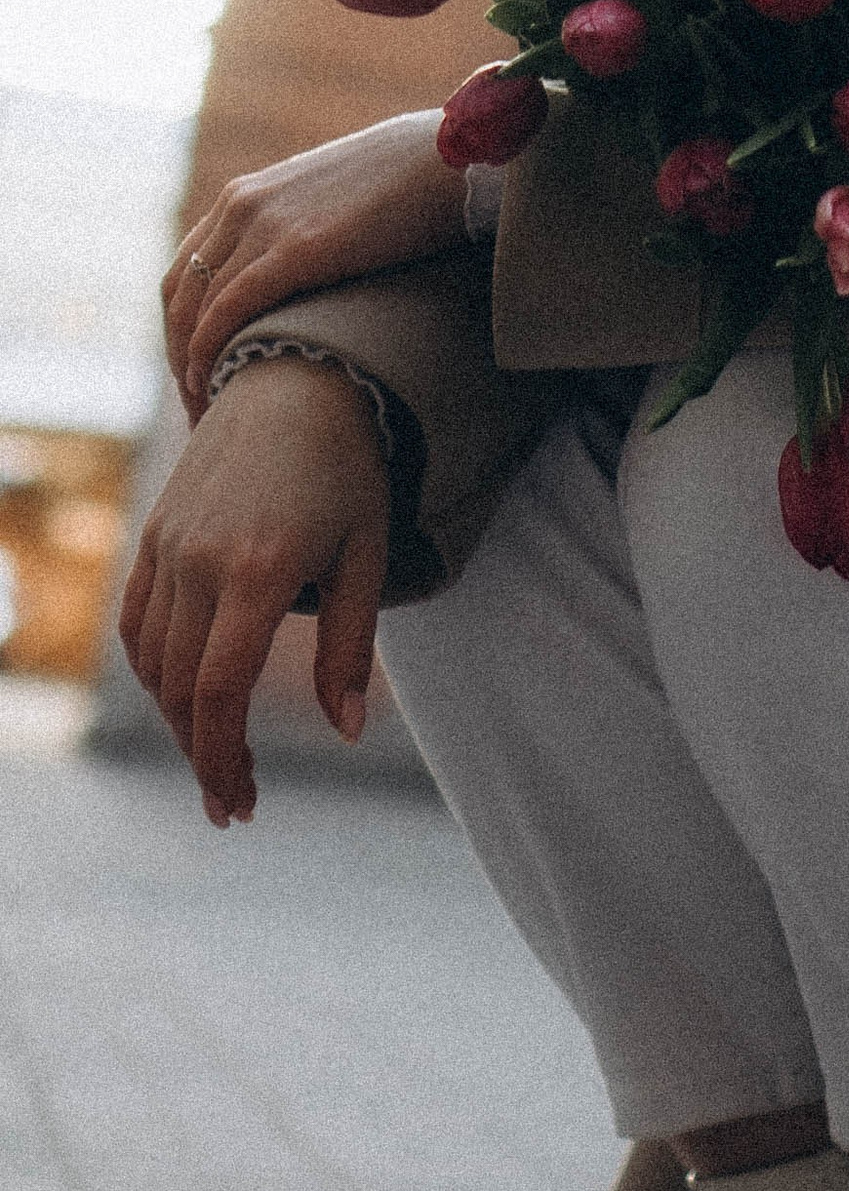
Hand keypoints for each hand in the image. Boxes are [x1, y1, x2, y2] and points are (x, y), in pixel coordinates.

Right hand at [118, 359, 391, 825]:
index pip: (221, 689)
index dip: (225, 757)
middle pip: (182, 687)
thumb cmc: (349, 474)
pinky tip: (185, 701)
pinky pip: (138, 622)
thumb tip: (348, 731)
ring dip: (178, 720)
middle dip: (205, 756)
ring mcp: (168, 546)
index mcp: (259, 570)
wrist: (296, 386)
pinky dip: (155, 672)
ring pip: (152, 661)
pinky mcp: (154, 536)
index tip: (242, 803)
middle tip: (234, 805)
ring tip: (216, 760)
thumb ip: (350, 645)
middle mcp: (200, 560)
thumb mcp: (368, 556)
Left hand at [165, 114, 467, 416]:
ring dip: (190, 365)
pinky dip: (209, 351)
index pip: (187, 271)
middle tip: (196, 402)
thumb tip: (313, 283)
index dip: (181, 327)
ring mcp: (264, 224)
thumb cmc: (406, 188)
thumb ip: (305, 237)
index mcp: (244, 197)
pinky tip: (214, 385)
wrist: (446, 158)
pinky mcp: (294, 249)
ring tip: (206, 411)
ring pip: (195, 307)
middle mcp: (240, 207)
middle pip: (180, 294)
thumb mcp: (333, 209)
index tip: (196, 371)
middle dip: (177, 353)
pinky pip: (228, 308)